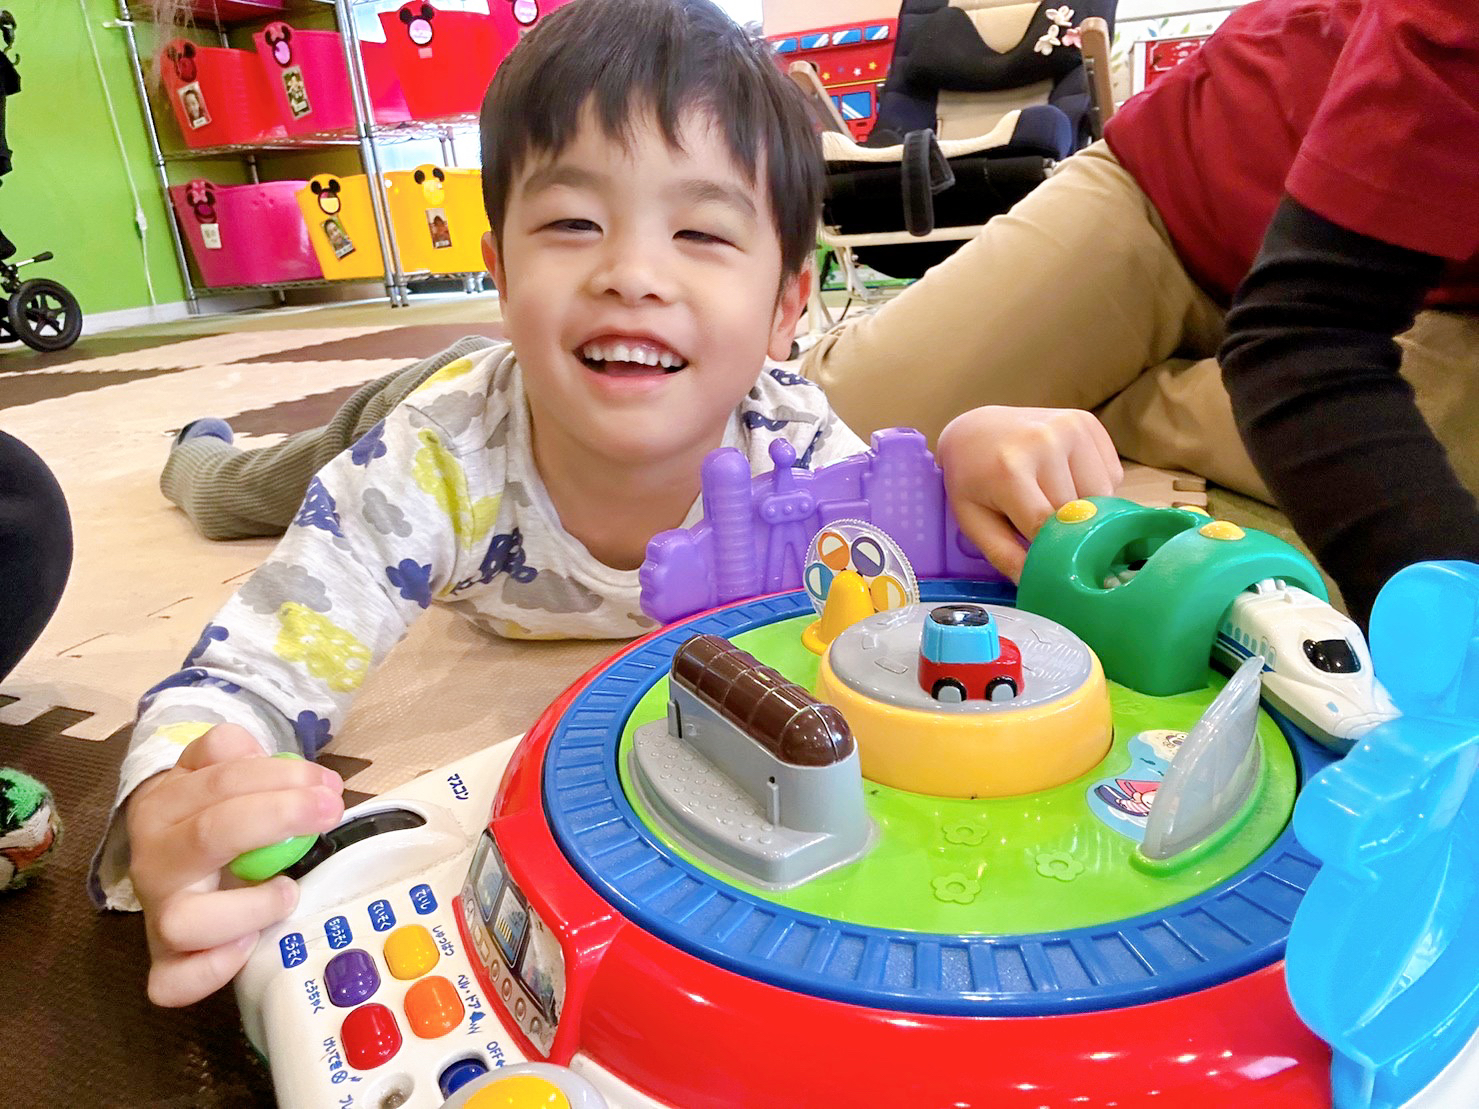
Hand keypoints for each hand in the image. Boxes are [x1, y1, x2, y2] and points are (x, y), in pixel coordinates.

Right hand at [126, 723, 343, 1006]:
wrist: (169, 867)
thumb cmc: (206, 816)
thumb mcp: (213, 772)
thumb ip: (233, 754)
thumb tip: (254, 752)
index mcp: (165, 807)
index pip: (221, 783)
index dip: (280, 779)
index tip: (326, 784)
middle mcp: (155, 862)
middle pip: (211, 835)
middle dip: (279, 817)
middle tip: (327, 811)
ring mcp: (158, 917)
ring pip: (186, 921)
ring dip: (249, 906)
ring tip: (287, 890)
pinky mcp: (166, 964)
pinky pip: (172, 982)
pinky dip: (212, 970)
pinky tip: (249, 945)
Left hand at [938, 405, 1122, 580]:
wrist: (975, 429)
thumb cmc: (972, 479)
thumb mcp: (973, 521)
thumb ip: (1004, 555)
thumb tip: (1035, 584)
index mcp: (1010, 469)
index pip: (1049, 526)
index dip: (1054, 551)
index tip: (1055, 565)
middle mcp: (1045, 442)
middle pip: (1080, 512)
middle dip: (1069, 531)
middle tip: (1047, 530)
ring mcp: (1070, 427)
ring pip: (1103, 495)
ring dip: (1088, 510)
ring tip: (1055, 502)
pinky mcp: (1088, 423)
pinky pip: (1111, 475)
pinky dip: (1096, 488)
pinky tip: (1066, 480)